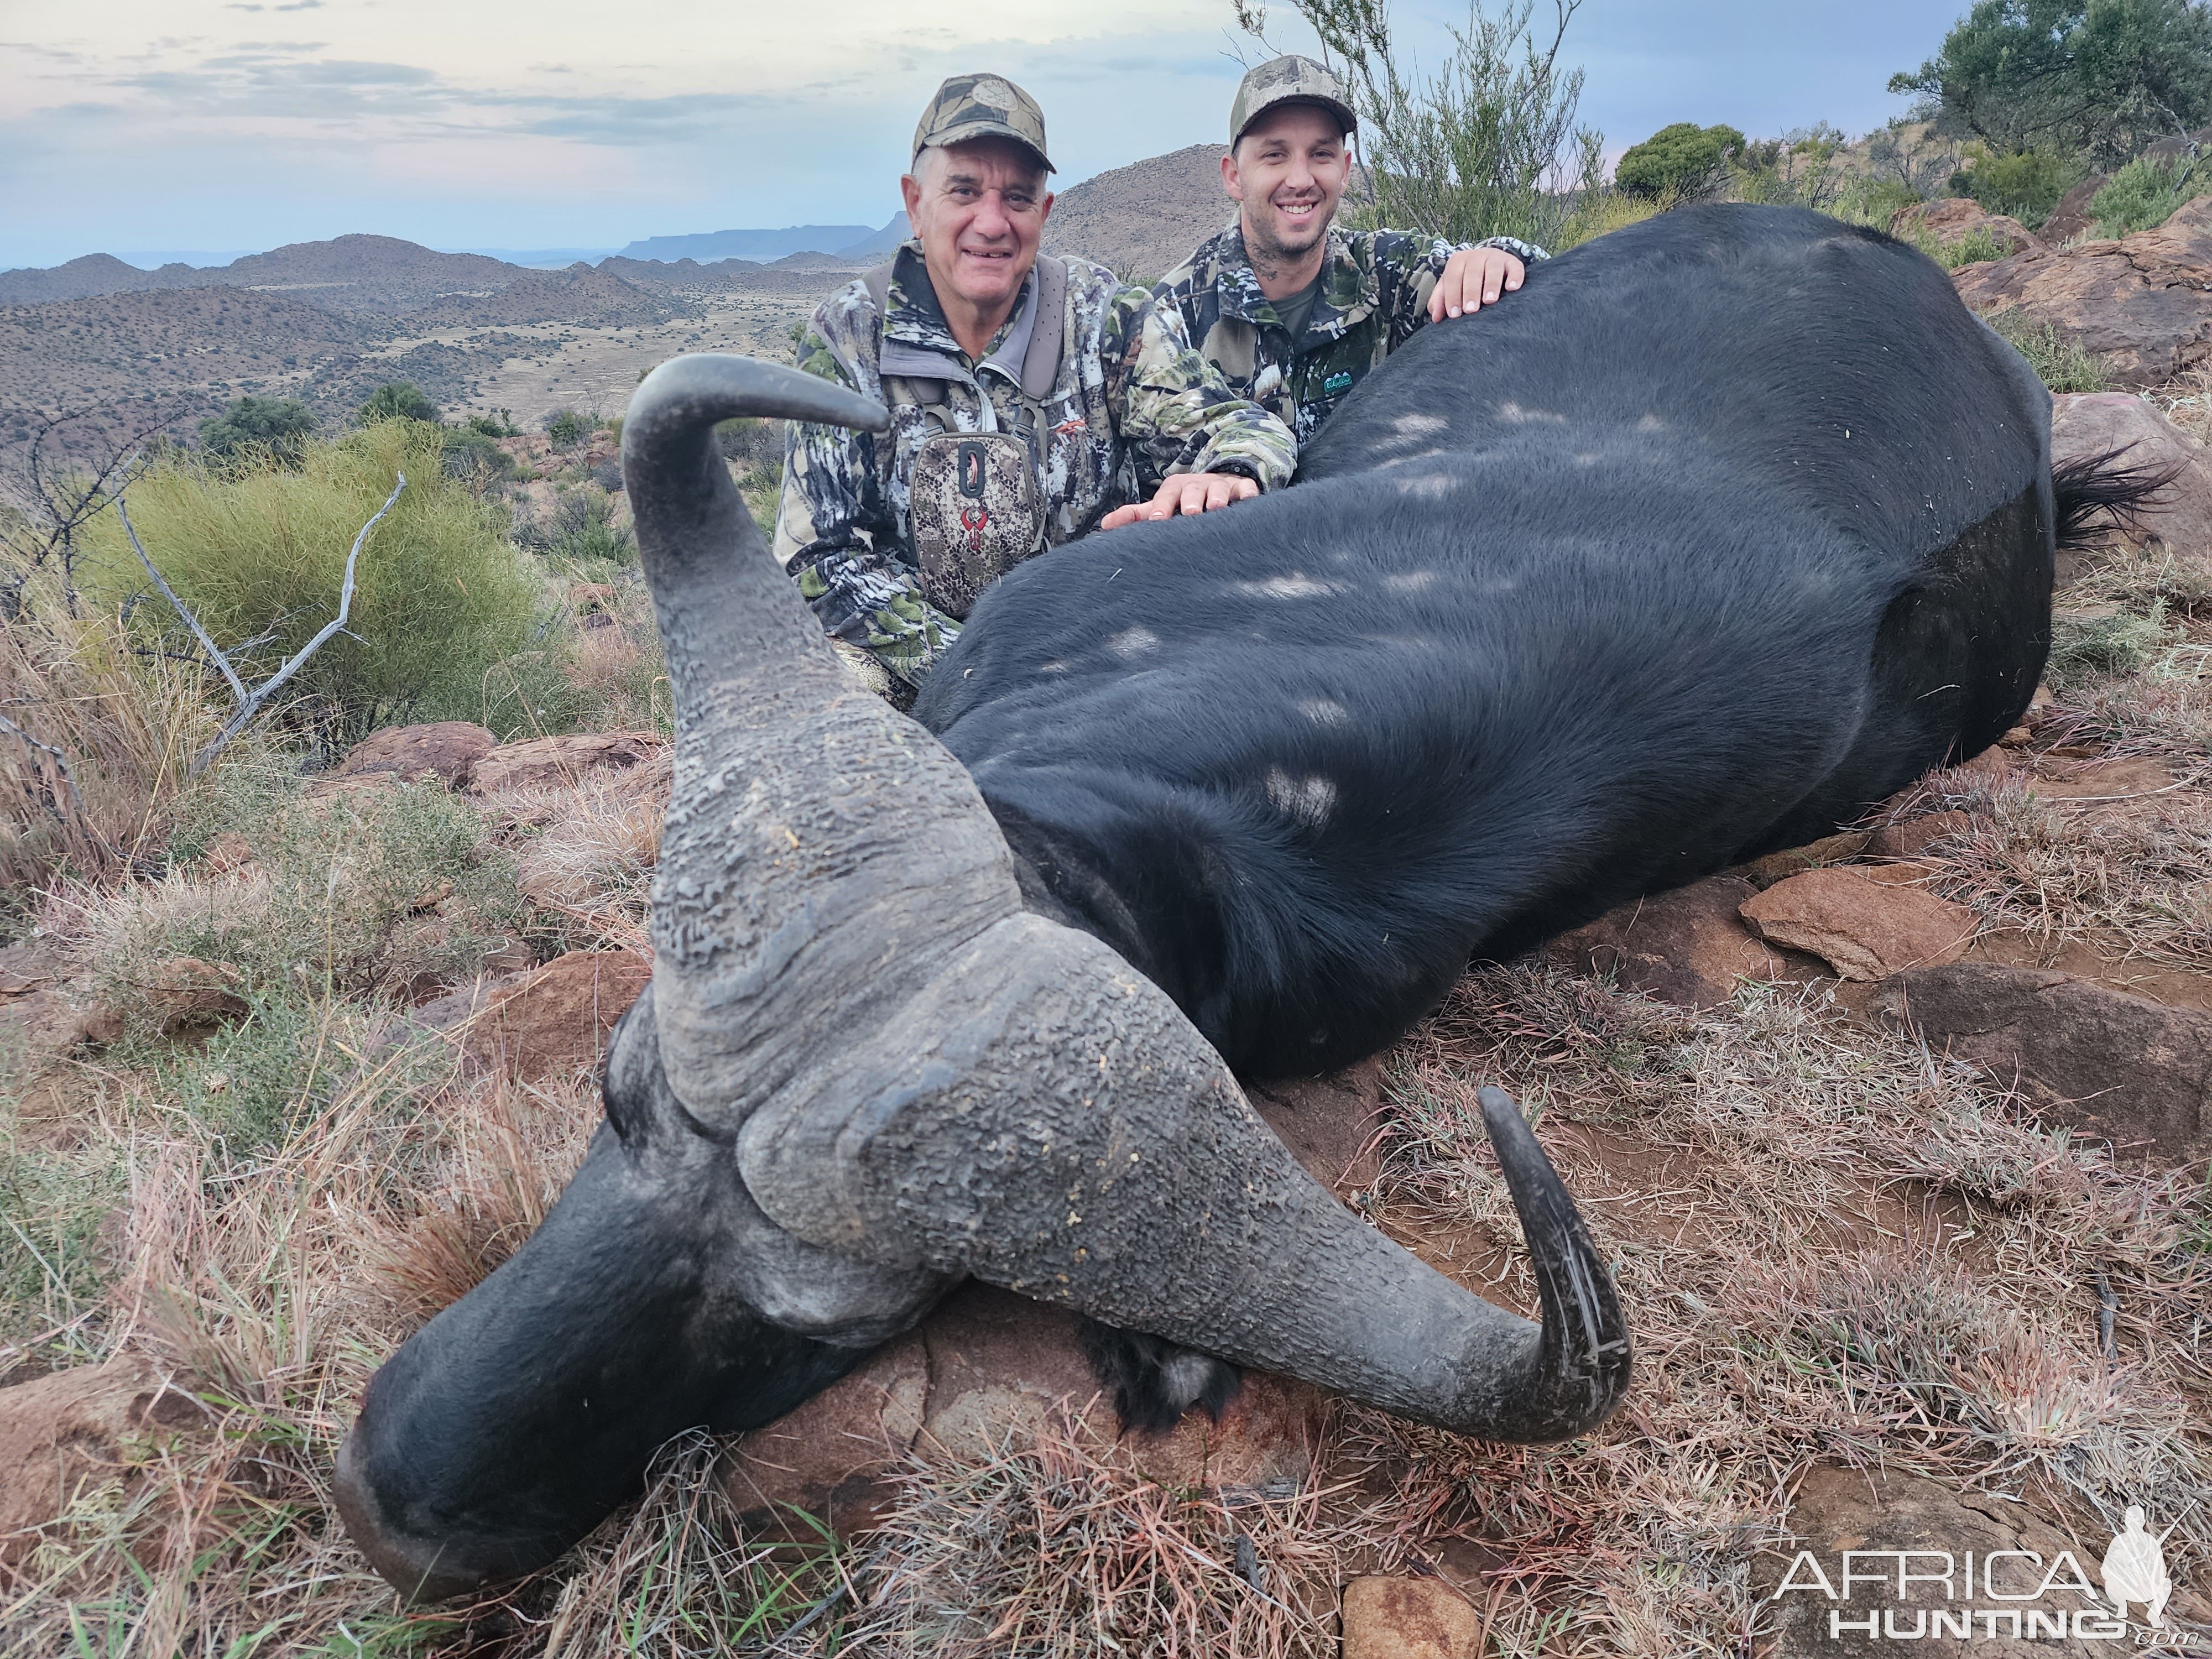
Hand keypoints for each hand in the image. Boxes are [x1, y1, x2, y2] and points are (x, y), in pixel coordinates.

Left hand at [1098, 471, 1259, 530]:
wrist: (1217, 486)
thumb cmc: (1183, 503)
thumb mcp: (1160, 507)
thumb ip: (1135, 516)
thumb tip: (1104, 526)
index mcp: (1175, 489)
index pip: (1166, 495)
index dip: (1163, 506)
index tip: (1159, 520)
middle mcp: (1197, 485)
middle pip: (1193, 491)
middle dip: (1192, 501)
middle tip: (1191, 513)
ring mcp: (1221, 486)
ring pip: (1219, 491)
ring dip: (1218, 499)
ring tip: (1217, 509)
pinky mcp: (1242, 489)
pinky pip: (1246, 490)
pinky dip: (1247, 496)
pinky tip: (1248, 503)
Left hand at [1429, 245, 1524, 321]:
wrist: (1489, 263)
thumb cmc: (1465, 281)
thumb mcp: (1450, 287)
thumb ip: (1440, 300)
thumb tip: (1435, 318)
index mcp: (1458, 261)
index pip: (1452, 278)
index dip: (1452, 296)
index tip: (1454, 315)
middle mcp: (1476, 256)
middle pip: (1472, 273)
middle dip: (1471, 292)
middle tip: (1471, 310)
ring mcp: (1495, 258)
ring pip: (1493, 269)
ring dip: (1491, 285)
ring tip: (1490, 301)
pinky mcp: (1513, 262)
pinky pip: (1515, 268)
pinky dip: (1515, 278)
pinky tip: (1512, 289)